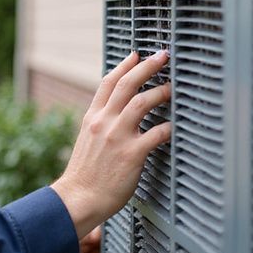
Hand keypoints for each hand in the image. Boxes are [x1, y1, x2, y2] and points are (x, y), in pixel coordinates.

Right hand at [51, 51, 171, 239]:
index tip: (137, 54)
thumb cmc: (85, 175)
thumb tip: (117, 113)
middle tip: (163, 56)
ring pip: (142, 102)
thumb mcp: (87, 140)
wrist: (78, 198)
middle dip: (147, 66)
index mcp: (93, 118)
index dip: (124, 65)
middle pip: (127, 84)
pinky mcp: (131, 154)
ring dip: (160, 91)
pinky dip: (168, 127)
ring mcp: (117, 137)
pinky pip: (156, 134)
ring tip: (173, 88)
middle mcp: (104, 122)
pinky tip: (175, 125)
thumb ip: (101, 124)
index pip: (108, 82)